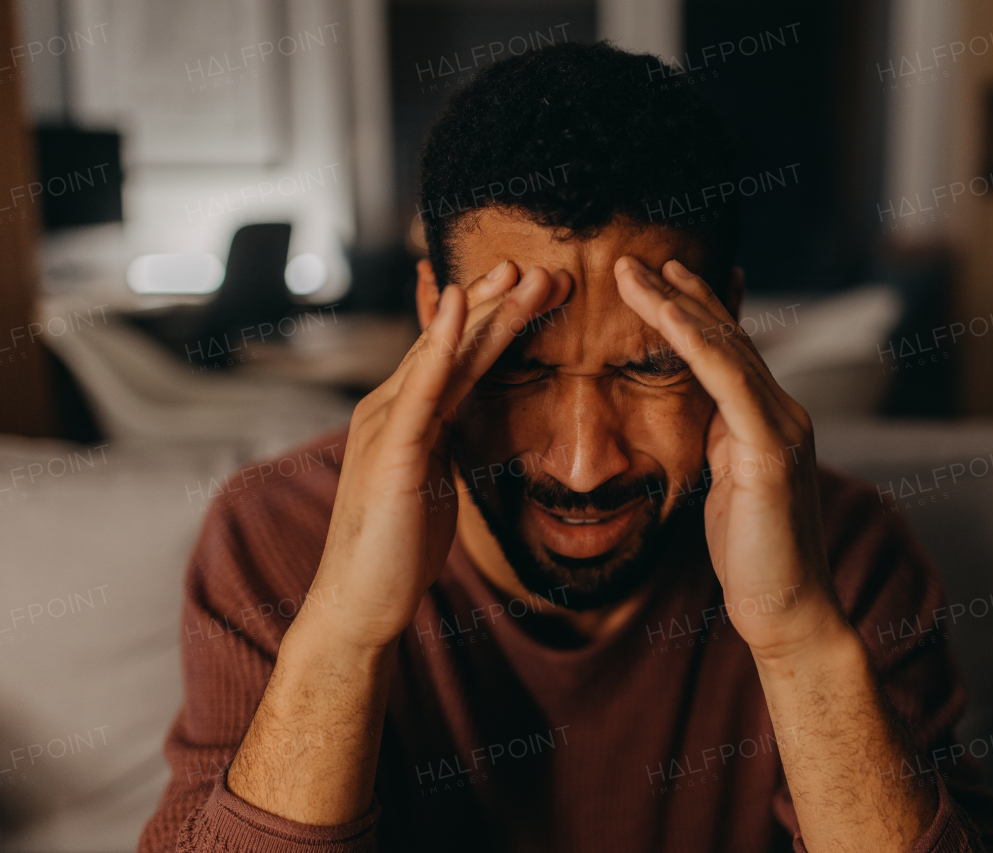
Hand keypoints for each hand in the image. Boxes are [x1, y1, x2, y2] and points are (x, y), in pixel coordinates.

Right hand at [308, 261, 570, 650]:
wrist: (360, 602)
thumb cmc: (397, 546)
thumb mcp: (430, 480)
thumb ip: (442, 440)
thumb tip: (464, 421)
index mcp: (407, 416)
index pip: (457, 356)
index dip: (495, 320)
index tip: (534, 289)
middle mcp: (392, 407)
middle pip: (453, 344)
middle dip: (498, 302)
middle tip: (541, 265)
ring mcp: (389, 424)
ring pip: (444, 355)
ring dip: (485, 310)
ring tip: (520, 272)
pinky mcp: (392, 450)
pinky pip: (421, 388)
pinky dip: (440, 344)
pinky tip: (459, 307)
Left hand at [615, 256, 845, 660]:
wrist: (787, 610)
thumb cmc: (753, 557)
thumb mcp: (728, 487)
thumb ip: (723, 445)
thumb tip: (704, 421)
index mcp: (768, 422)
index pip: (729, 353)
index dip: (698, 310)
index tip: (664, 277)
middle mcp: (782, 413)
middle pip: (726, 338)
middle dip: (680, 293)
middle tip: (637, 258)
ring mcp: (781, 427)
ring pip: (725, 348)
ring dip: (677, 304)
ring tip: (636, 272)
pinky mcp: (771, 449)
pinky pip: (727, 381)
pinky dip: (696, 342)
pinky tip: (665, 313)